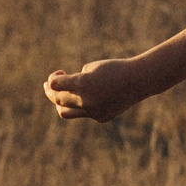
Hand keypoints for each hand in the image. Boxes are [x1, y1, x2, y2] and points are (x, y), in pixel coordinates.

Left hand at [44, 58, 159, 121]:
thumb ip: (75, 80)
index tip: (59, 73)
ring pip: (66, 112)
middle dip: (50, 92)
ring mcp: (93, 112)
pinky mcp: (100, 118)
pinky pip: (84, 113)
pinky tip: (93, 97)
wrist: (138, 81)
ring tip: (60, 96)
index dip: (53, 79)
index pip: (55, 85)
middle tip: (48, 86)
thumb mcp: (91, 68)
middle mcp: (86, 100)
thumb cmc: (114, 68)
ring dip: (60, 104)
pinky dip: (82, 105)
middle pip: (57, 100)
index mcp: (83, 83)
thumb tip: (64, 91)